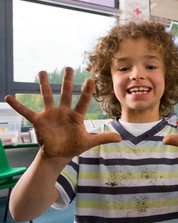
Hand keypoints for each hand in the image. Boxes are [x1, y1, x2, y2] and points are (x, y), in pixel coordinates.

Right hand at [4, 67, 120, 160]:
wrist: (58, 155)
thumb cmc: (74, 146)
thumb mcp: (89, 142)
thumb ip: (103, 138)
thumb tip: (121, 138)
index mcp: (76, 116)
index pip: (83, 100)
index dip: (87, 91)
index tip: (91, 79)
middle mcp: (63, 112)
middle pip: (66, 93)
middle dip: (67, 80)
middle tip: (68, 67)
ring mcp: (50, 115)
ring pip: (47, 96)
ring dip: (43, 84)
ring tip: (41, 71)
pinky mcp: (39, 121)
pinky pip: (26, 112)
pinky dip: (18, 105)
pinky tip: (8, 97)